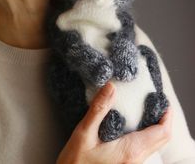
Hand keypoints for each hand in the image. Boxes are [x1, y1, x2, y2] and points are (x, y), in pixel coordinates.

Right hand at [56, 83, 171, 163]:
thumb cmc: (75, 160)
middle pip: (162, 140)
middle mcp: (135, 160)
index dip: (167, 117)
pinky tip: (136, 126)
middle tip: (158, 104)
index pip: (161, 133)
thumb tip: (111, 87)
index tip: (164, 102)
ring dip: (157, 128)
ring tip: (149, 111)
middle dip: (164, 121)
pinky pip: (146, 149)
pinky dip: (148, 135)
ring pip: (155, 145)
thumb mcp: (84, 132)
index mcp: (129, 150)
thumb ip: (98, 109)